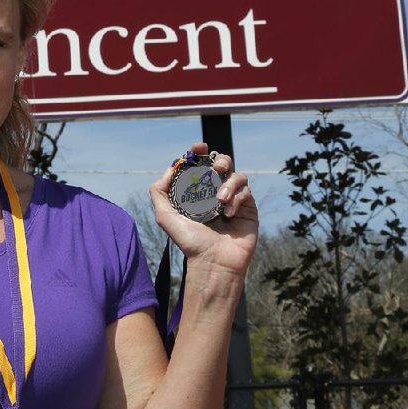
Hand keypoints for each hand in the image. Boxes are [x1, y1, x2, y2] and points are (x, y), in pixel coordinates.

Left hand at [149, 142, 257, 281]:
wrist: (213, 262)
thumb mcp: (165, 216)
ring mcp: (233, 200)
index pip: (201, 165)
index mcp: (198, 192)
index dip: (200, 152)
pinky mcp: (248, 208)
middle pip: (223, 163)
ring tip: (219, 200)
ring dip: (228, 183)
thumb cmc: (189, 242)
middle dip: (220, 160)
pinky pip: (246, 191)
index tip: (199, 146)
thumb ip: (159, 192)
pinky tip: (228, 215)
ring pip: (237, 175)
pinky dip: (236, 199)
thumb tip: (169, 168)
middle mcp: (216, 193)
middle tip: (216, 167)